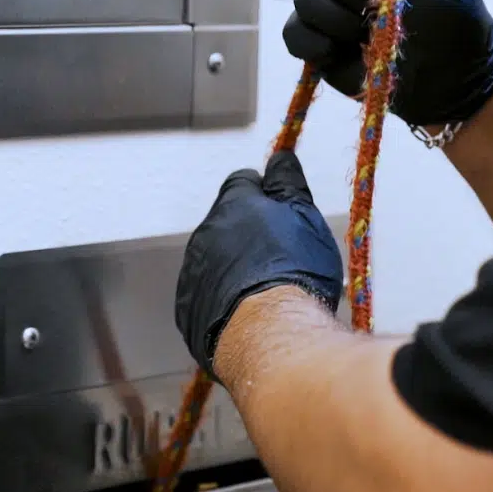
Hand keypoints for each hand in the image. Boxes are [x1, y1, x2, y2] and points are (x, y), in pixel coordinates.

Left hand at [175, 151, 343, 377]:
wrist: (268, 334)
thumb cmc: (292, 271)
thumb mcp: (304, 216)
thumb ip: (288, 182)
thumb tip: (279, 157)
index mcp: (232, 204)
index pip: (243, 182)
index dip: (265, 194)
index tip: (282, 211)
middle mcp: (205, 233)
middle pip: (227, 222)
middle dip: (249, 233)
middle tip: (281, 257)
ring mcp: (192, 273)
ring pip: (214, 259)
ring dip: (234, 267)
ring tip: (266, 290)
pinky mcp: (188, 310)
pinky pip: (204, 294)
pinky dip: (222, 298)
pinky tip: (247, 312)